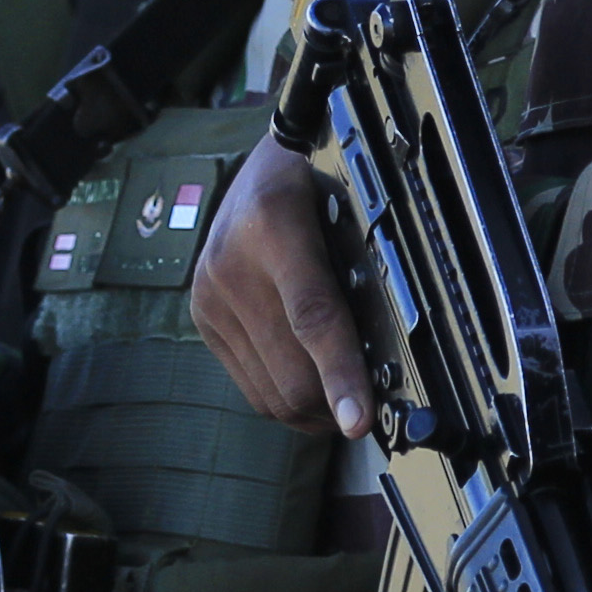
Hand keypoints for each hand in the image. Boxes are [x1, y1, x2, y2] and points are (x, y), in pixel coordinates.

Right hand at [189, 133, 368, 438]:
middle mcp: (231, 265)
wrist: (258, 171)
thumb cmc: (316, 191)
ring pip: (268, 390)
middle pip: (289, 369)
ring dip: (310, 410)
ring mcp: (209, 296)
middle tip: (369, 411)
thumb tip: (389, 359)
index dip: (340, 374)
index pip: (313, 316)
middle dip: (332, 405)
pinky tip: (309, 389)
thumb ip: (361, 278)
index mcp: (275, 225)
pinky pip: (248, 384)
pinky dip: (283, 397)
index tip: (359, 420)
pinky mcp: (202, 318)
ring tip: (342, 406)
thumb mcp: (346, 216)